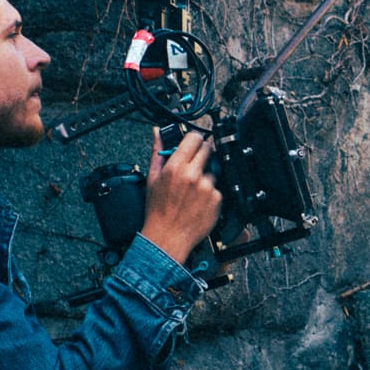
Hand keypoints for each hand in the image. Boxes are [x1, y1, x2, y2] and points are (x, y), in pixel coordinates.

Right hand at [138, 129, 222, 265]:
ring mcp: (207, 187)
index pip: (194, 138)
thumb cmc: (158, 211)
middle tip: (194, 166)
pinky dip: (210, 192)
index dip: (194, 140)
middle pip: (207, 149)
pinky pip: (217, 188)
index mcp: (175, 167)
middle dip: (201, 154)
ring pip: (212, 170)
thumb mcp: (152, 178)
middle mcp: (193, 175)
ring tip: (192, 191)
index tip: (193, 143)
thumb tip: (157, 132)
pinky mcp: (217, 198)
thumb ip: (157, 151)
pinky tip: (198, 201)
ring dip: (205, 176)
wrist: (167, 237)